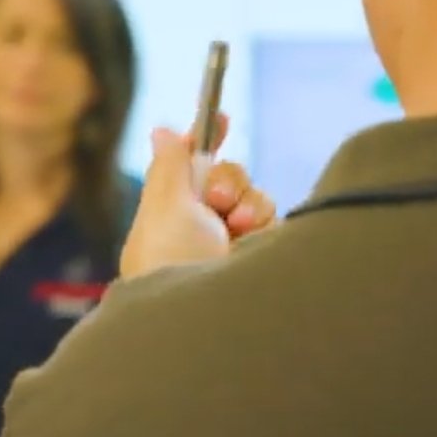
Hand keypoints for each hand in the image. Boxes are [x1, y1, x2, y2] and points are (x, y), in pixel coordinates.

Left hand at [120, 118, 275, 278]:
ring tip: (235, 224)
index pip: (188, 172)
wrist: (203, 318)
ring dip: (246, 201)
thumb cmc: (172, 263)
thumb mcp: (164, 206)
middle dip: (226, 179)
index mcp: (168, 220)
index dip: (204, 142)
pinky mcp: (264, 260)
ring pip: (253, 197)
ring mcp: (234, 249)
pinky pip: (274, 219)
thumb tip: (162, 130)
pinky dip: (264, 219)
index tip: (220, 117)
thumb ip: (170, 166)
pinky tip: (251, 238)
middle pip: (226, 179)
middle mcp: (201, 233)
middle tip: (217, 198)